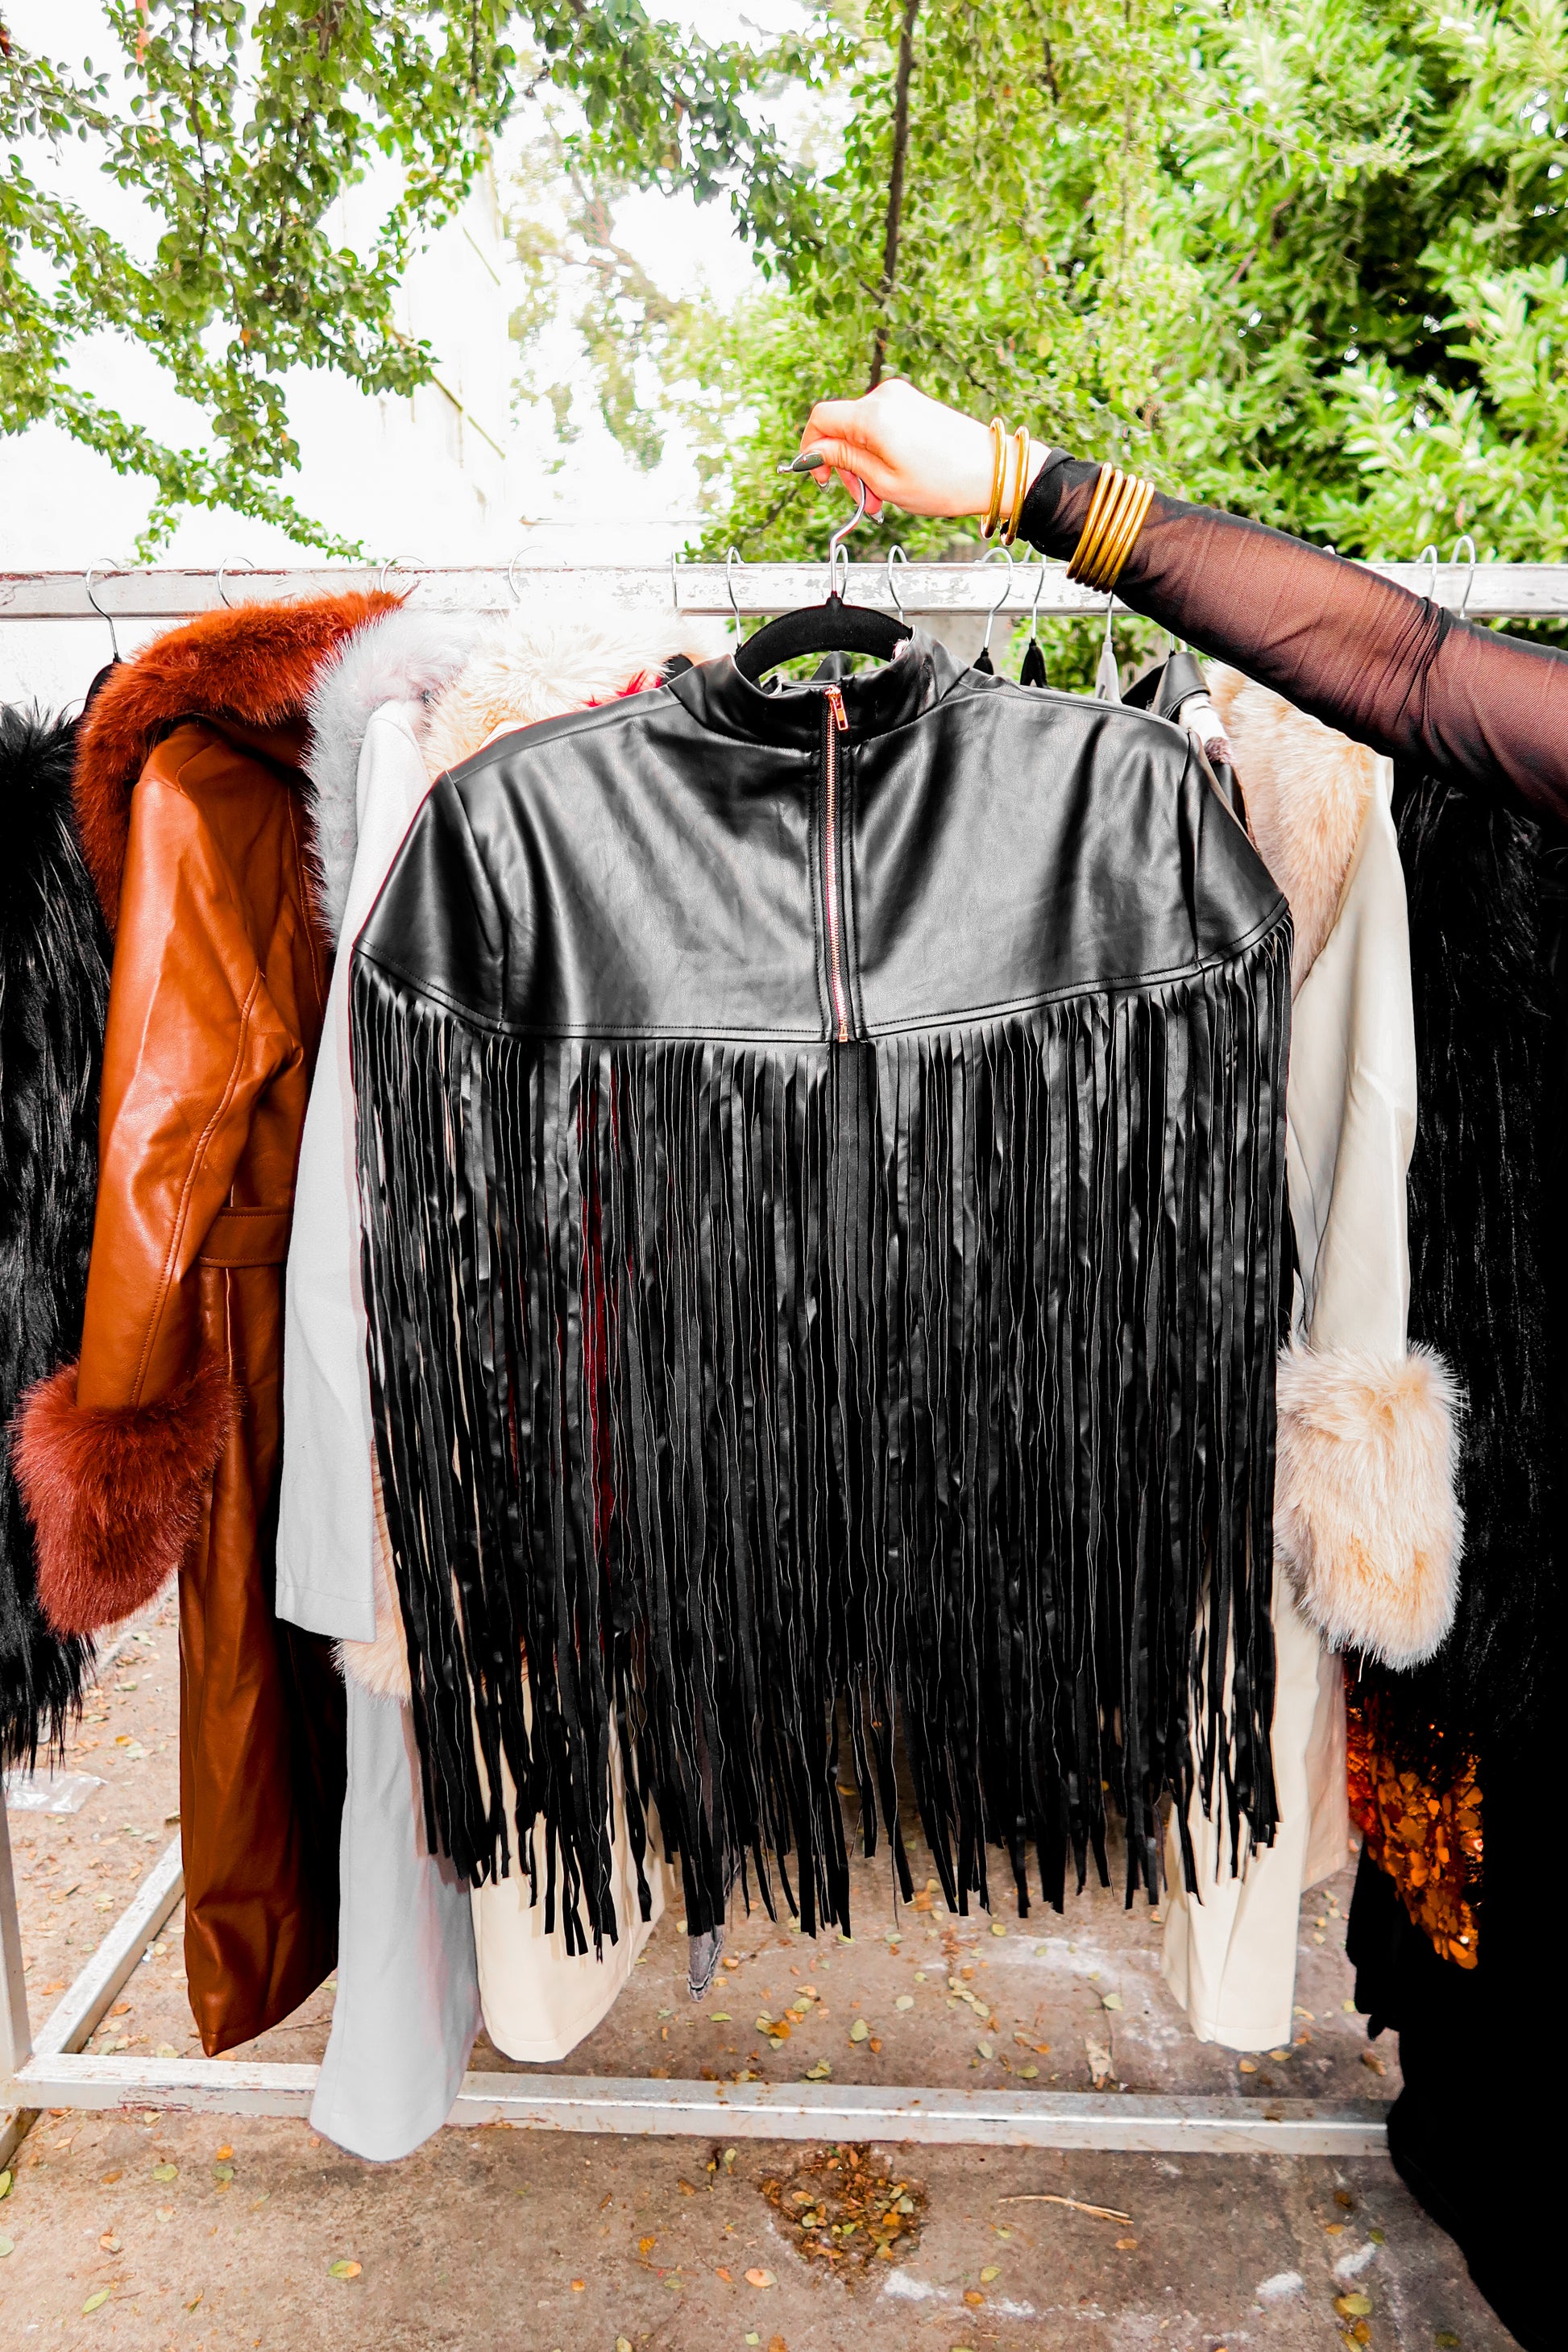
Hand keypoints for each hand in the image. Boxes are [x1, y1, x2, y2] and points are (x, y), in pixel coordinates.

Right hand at [798, 379, 1047, 519]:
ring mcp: (903, 399)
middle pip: (841, 427)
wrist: (994, 471)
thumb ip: (845, 461)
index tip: (819, 477)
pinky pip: (882, 427)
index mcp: (873, 415)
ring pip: (862, 430)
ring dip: (864, 465)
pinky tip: (894, 479)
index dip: (811, 450)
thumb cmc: (945, 481)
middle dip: (843, 466)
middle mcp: (885, 398)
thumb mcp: (885, 481)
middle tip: (861, 499)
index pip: (820, 419)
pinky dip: (880, 453)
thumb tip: (815, 452)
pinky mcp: (915, 405)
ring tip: (881, 497)